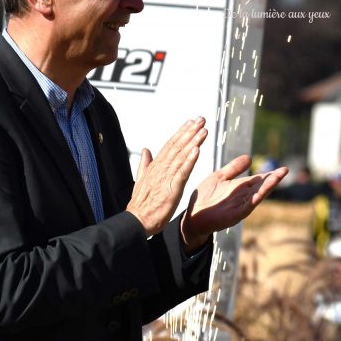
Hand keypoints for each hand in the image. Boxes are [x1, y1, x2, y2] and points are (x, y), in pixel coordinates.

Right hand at [126, 118, 207, 235]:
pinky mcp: (172, 188)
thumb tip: (145, 150)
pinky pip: (182, 172)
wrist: (137, 220)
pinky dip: (190, 161)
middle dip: (190, 132)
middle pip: (177, 146)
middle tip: (201, 120)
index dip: (181, 133)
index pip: (170, 145)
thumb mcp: (141, 179)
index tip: (191, 122)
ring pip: (181, 156)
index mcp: (155, 166)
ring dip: (193, 142)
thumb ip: (145, 164)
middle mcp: (161, 168)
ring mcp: (166, 177)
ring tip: (203, 131)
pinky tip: (197, 151)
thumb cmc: (142, 203)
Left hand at [180, 155, 288, 250]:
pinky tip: (260, 193)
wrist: (192, 215)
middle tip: (285, 170)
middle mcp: (243, 197)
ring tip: (277, 178)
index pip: (259, 179)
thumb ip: (234, 168)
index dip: (271, 174)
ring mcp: (240, 206)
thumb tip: (250, 157)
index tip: (284, 168)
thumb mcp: (219, 177)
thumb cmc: (204, 197)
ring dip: (267, 188)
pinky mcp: (234, 215)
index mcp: (241, 187)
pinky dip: (254, 200)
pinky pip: (246, 207)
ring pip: (257, 196)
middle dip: (273, 179)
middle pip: (261, 187)